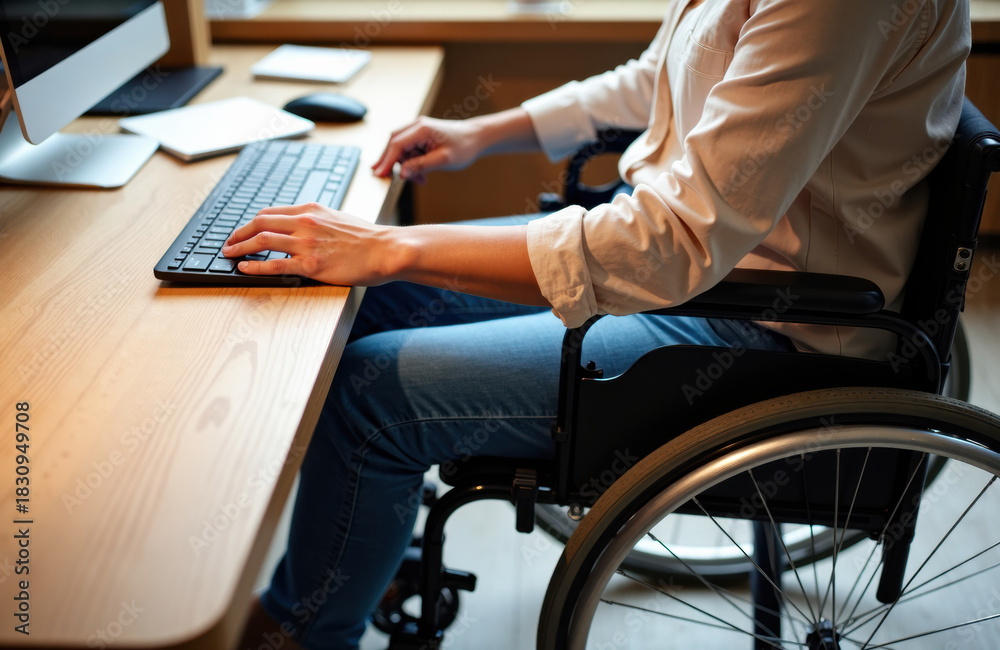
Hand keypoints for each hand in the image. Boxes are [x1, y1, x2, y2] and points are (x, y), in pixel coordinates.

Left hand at [221, 203, 392, 284]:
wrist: (385, 249)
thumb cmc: (367, 238)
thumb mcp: (338, 218)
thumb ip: (317, 221)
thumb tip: (301, 228)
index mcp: (311, 209)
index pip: (271, 212)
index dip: (251, 222)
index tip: (243, 230)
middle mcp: (305, 222)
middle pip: (259, 222)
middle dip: (238, 233)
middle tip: (228, 242)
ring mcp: (307, 243)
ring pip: (261, 240)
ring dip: (240, 247)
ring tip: (229, 254)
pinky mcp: (311, 264)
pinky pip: (274, 264)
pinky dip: (254, 265)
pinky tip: (244, 267)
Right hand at [372, 116, 483, 182]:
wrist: (476, 138)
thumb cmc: (464, 146)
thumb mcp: (444, 160)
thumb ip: (421, 166)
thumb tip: (401, 173)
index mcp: (422, 129)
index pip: (397, 144)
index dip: (386, 160)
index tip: (379, 174)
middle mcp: (417, 126)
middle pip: (394, 144)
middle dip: (390, 162)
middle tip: (386, 178)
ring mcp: (418, 130)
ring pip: (401, 149)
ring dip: (406, 166)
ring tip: (420, 179)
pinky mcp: (420, 136)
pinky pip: (409, 150)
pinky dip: (412, 163)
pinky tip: (422, 174)